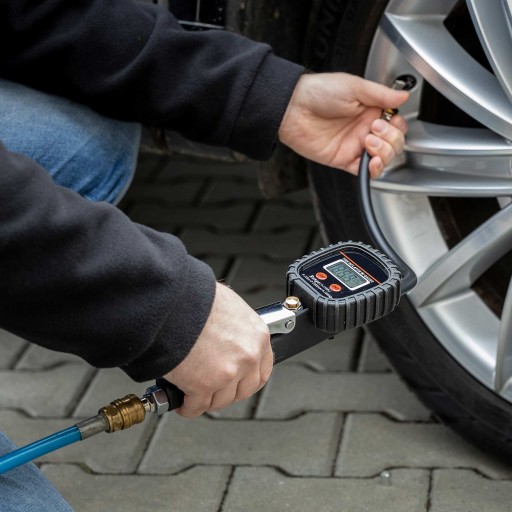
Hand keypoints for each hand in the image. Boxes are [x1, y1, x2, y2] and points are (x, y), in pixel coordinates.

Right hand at [163, 282, 272, 416]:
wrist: (172, 302)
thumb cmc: (196, 298)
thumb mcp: (229, 307)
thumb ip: (235, 328)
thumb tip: (227, 338)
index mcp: (257, 335)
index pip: (262, 370)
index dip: (246, 380)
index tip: (236, 382)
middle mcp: (248, 355)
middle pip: (243, 390)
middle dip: (226, 393)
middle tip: (212, 389)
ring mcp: (228, 372)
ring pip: (220, 400)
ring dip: (205, 399)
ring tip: (193, 393)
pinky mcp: (203, 385)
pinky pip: (196, 406)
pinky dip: (187, 406)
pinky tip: (181, 399)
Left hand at [278, 72, 408, 177]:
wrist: (293, 108)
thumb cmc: (319, 92)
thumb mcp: (355, 87)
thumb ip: (381, 94)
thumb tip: (403, 96)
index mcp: (370, 111)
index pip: (396, 124)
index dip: (397, 126)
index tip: (389, 119)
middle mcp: (364, 129)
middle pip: (394, 144)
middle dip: (392, 139)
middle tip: (375, 128)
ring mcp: (354, 145)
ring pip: (383, 159)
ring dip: (384, 152)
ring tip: (369, 141)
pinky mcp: (343, 159)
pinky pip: (363, 172)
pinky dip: (373, 170)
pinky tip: (372, 161)